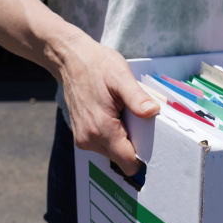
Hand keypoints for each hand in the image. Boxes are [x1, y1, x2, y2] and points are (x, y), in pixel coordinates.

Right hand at [58, 34, 159, 175]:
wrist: (70, 60)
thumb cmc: (97, 65)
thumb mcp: (121, 76)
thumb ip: (137, 97)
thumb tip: (152, 111)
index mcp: (101, 128)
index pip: (128, 163)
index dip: (143, 156)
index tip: (151, 139)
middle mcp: (89, 139)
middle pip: (122, 160)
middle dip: (134, 145)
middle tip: (136, 120)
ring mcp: (83, 139)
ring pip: (114, 155)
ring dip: (124, 140)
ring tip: (123, 115)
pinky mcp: (82, 136)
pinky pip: (106, 146)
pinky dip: (115, 136)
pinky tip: (114, 117)